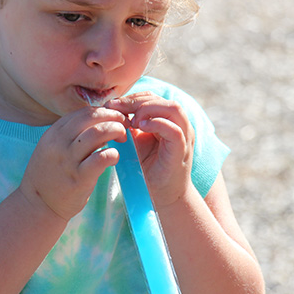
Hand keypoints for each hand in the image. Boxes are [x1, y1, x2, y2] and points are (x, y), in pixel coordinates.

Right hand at [20, 106, 126, 220]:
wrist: (38, 204)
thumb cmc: (50, 174)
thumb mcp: (52, 147)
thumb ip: (70, 134)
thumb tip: (97, 119)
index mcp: (54, 133)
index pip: (84, 112)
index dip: (104, 111)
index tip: (115, 118)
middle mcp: (59, 143)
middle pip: (92, 117)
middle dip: (113, 117)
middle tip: (124, 125)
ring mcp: (68, 160)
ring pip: (98, 133)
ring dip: (116, 131)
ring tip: (123, 138)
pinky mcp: (79, 178)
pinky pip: (101, 158)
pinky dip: (113, 153)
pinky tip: (115, 157)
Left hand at [105, 92, 194, 207]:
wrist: (160, 196)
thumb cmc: (147, 169)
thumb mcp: (134, 142)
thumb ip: (128, 126)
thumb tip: (110, 109)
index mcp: (167, 120)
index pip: (151, 98)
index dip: (131, 98)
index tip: (111, 105)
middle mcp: (179, 125)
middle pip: (161, 99)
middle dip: (136, 101)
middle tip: (116, 108)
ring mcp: (183, 136)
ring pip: (172, 108)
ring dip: (147, 110)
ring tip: (130, 120)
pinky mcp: (182, 150)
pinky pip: (174, 130)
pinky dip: (156, 124)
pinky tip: (139, 127)